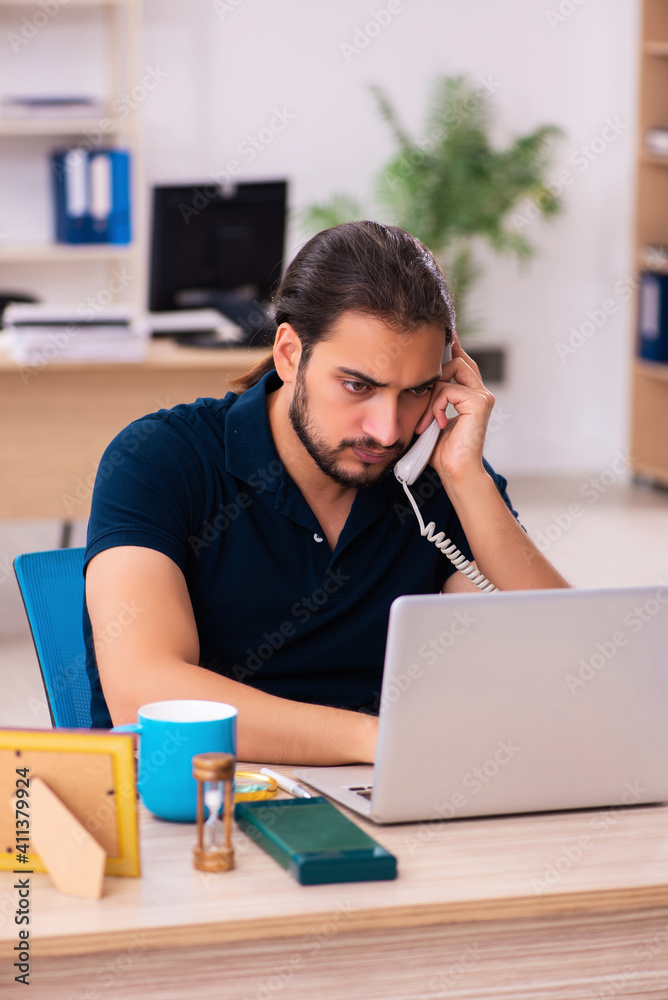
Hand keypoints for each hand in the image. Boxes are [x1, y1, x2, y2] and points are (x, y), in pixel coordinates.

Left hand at [414, 333, 494, 482]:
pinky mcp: (479, 402)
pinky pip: (448, 390)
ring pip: (450, 372)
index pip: (461, 363)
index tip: (439, 334)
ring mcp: (482, 396)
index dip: (451, 348)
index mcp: (470, 395)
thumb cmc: (440, 450)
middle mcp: (480, 392)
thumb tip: (413, 380)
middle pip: (457, 361)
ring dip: (431, 396)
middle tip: (418, 383)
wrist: (454, 472)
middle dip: (434, 371)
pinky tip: (437, 424)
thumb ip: (430, 398)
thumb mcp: (430, 417)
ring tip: (427, 421)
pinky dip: (436, 406)